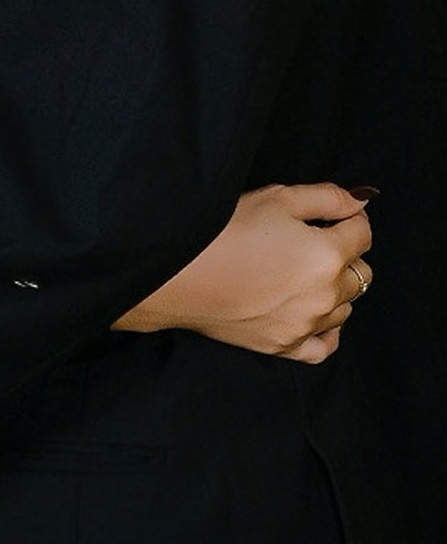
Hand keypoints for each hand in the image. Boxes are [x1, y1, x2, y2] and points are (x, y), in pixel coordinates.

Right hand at [114, 183, 372, 363]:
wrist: (180, 274)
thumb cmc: (224, 231)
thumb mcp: (276, 198)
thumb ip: (326, 198)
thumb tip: (359, 203)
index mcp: (327, 255)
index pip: (363, 234)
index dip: (348, 219)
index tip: (329, 217)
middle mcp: (325, 294)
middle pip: (361, 272)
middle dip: (345, 253)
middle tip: (311, 242)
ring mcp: (306, 325)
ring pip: (346, 307)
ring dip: (335, 288)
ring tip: (301, 273)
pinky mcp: (285, 346)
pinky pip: (325, 345)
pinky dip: (326, 329)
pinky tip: (313, 312)